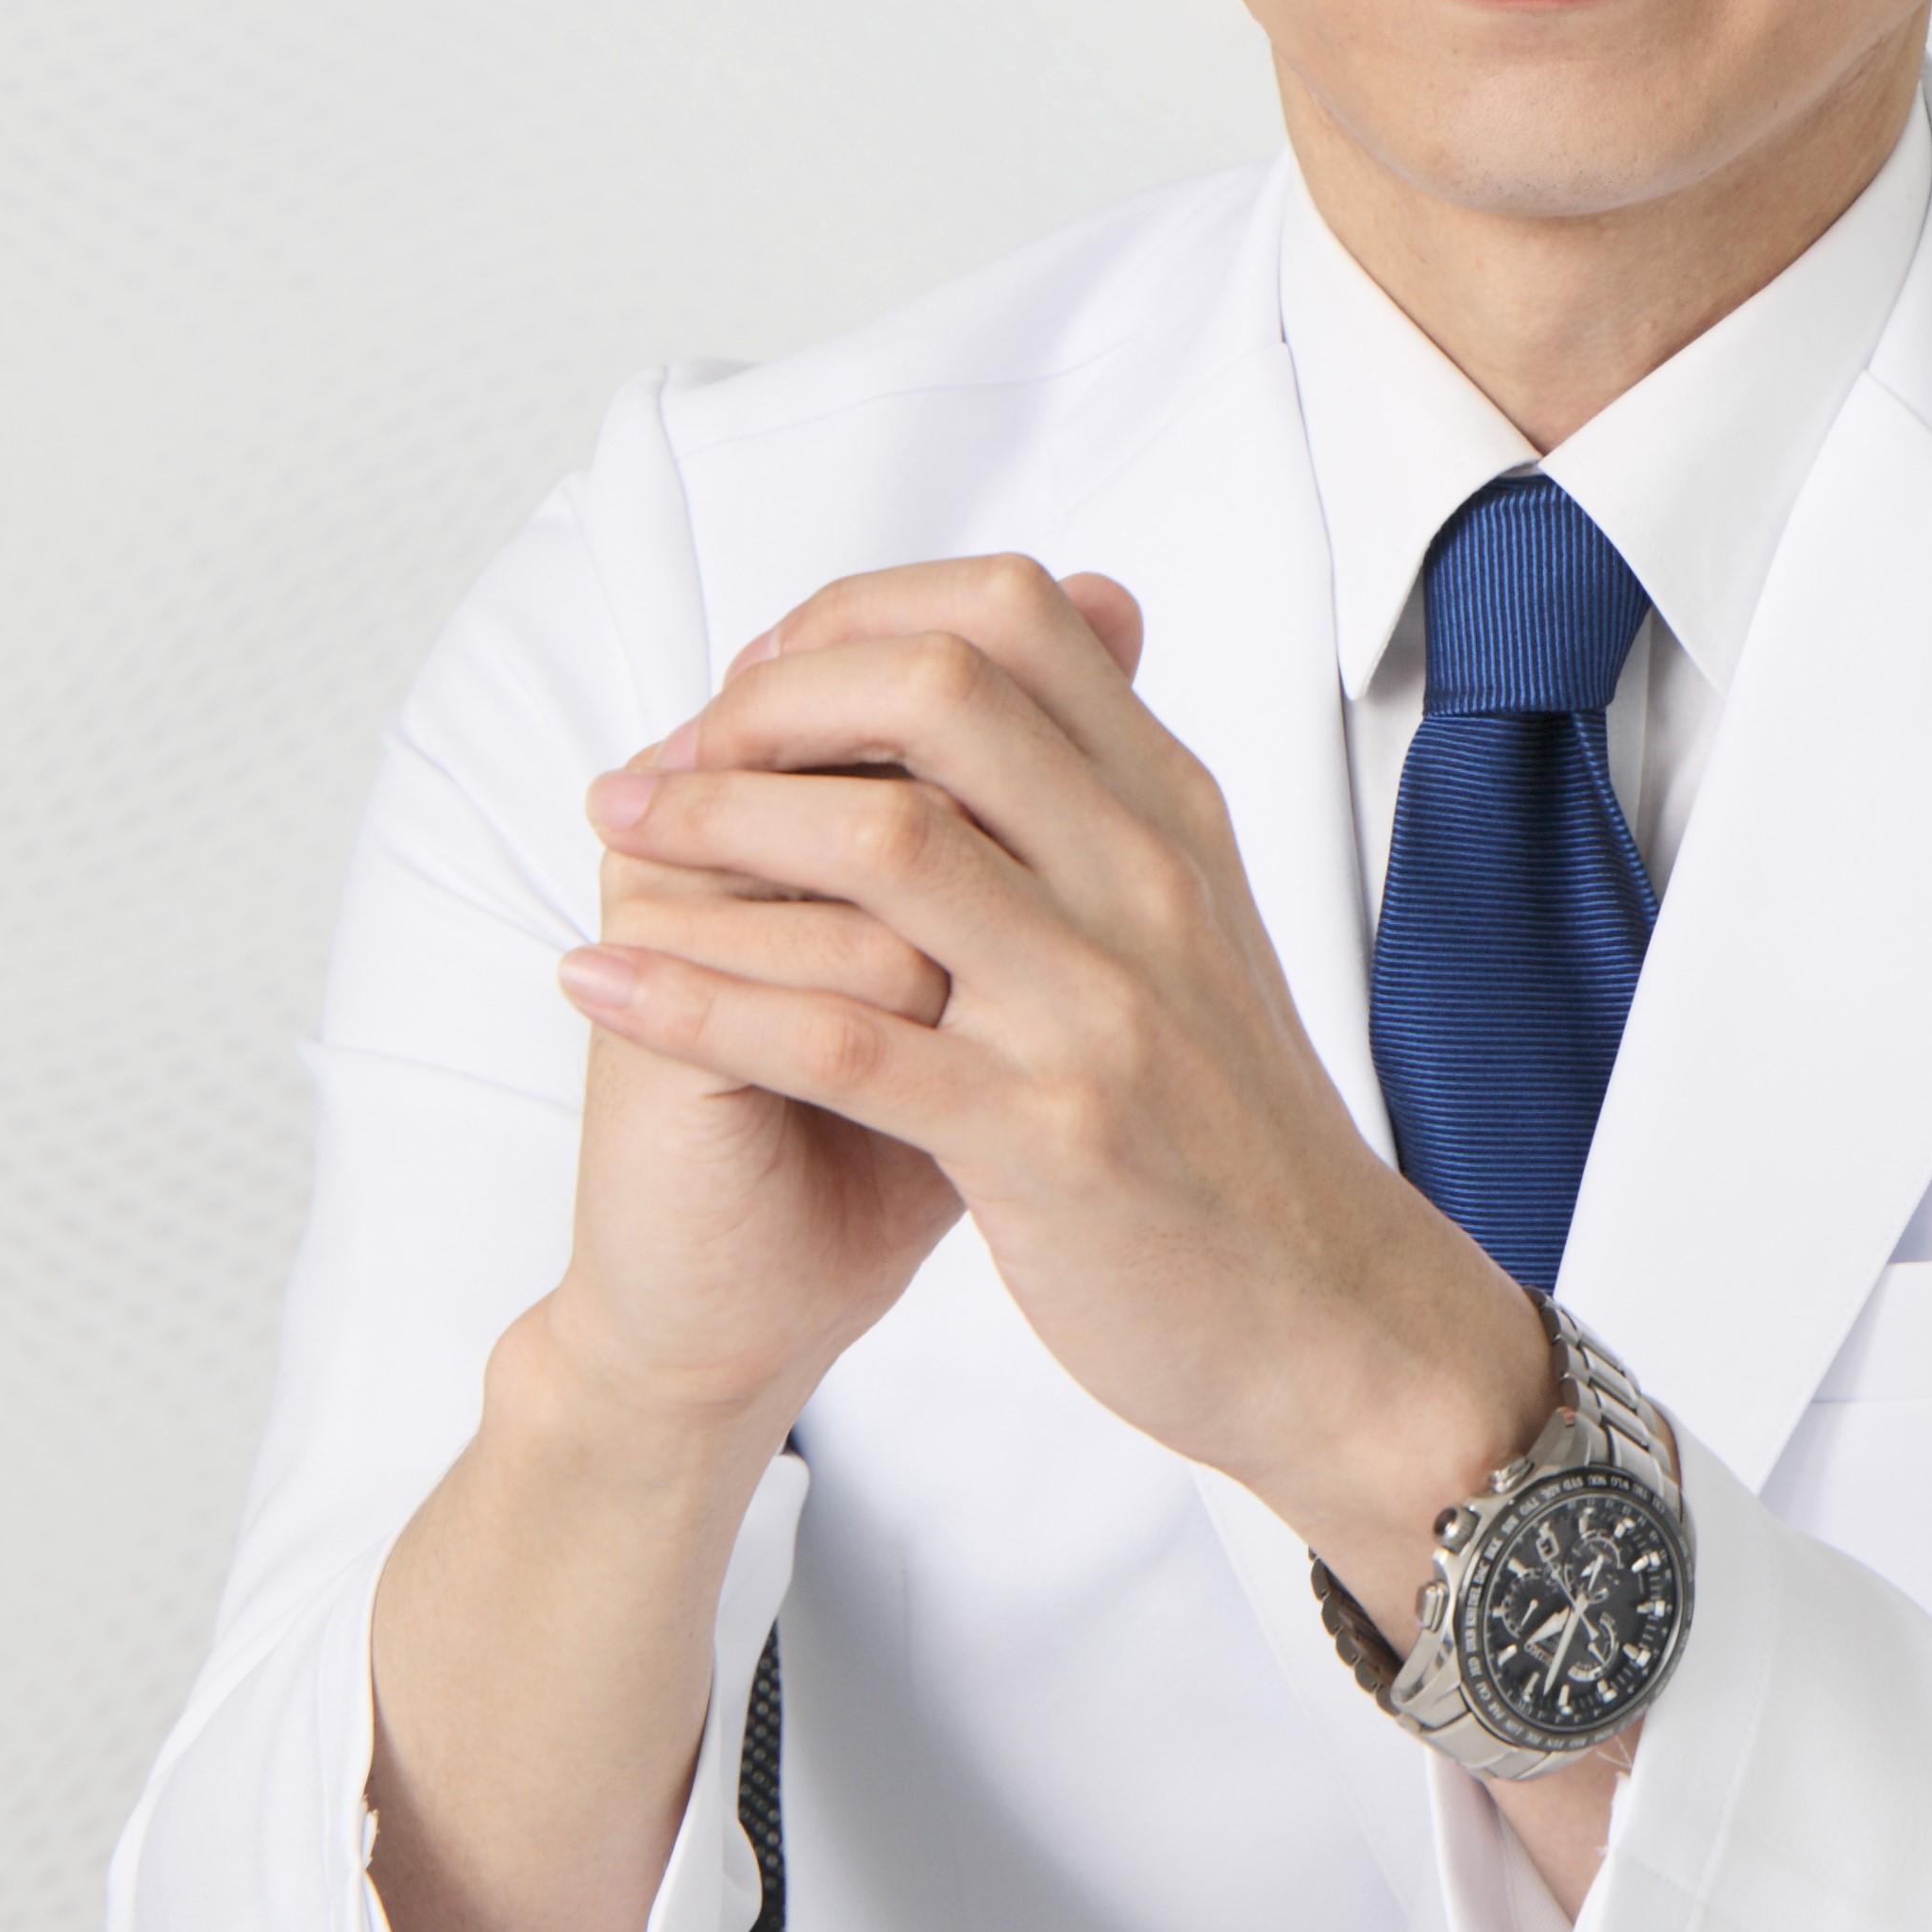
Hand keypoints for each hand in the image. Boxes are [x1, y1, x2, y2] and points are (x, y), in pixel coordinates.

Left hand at [558, 556, 1553, 1620]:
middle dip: (770, 700)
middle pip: (941, 691)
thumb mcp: (1191, 917)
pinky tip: (603, 985)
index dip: (861, 617)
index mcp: (1172, 812)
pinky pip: (842, 1042)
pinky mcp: (1045, 1135)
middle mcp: (1144, 878)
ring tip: (615, 834)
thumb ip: (1106, 790)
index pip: (1014, 615)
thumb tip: (1063, 623)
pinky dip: (698, 1000)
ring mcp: (1098, 1004)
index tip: (763, 678)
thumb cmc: (1231, 1123)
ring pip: (884, 842)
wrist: (1328, 1316)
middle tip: (674, 755)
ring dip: (714, 822)